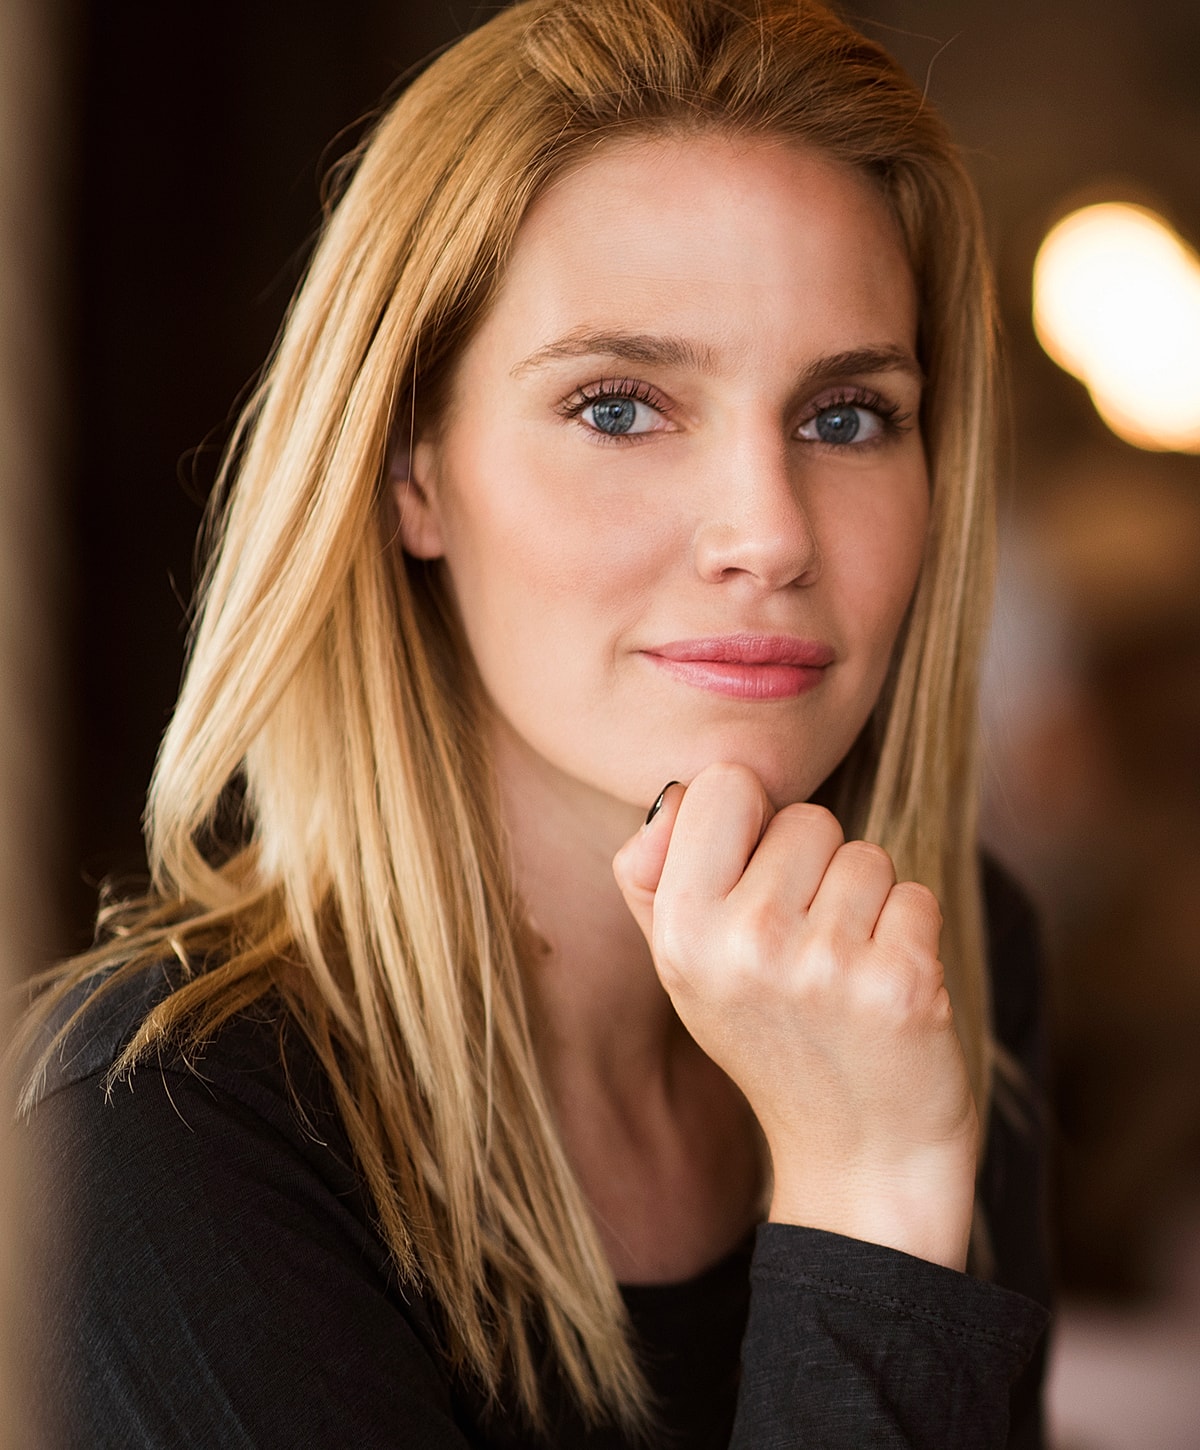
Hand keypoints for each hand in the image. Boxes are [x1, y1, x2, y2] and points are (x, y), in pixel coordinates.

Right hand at [613, 763, 978, 1269]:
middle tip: (806, 951)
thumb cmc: (770, 1038)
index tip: (758, 881)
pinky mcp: (901, 986)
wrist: (857, 1159)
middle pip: (807, 817)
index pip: (724, 783)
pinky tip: (885, 994)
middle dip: (816, 870)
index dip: (751, 821)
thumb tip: (671, 795)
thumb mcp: (686, 967)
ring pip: (867, 855)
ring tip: (844, 976)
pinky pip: (915, 895)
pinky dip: (911, 935)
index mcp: (680, 932)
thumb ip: (657, 875)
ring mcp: (824, 967)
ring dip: (867, 905)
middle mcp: (744, 944)